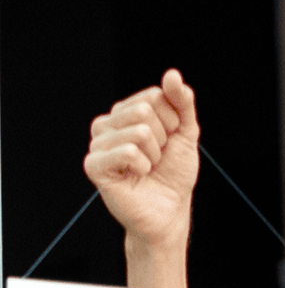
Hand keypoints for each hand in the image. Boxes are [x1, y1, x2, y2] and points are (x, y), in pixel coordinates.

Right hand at [84, 70, 197, 284]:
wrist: (169, 213)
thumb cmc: (174, 175)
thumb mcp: (186, 135)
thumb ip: (182, 104)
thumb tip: (173, 74)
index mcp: (125, 112)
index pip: (155, 97)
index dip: (172, 123)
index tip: (168, 143)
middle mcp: (107, 123)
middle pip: (145, 111)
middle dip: (163, 140)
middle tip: (157, 159)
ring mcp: (98, 144)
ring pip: (139, 132)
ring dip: (155, 157)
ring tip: (148, 169)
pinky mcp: (94, 165)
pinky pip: (128, 151)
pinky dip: (143, 167)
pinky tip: (138, 176)